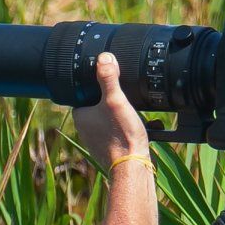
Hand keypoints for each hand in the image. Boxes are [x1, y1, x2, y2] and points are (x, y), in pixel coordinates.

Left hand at [72, 52, 149, 168]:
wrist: (132, 166)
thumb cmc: (121, 136)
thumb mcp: (116, 100)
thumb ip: (109, 78)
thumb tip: (104, 57)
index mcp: (80, 115)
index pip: (84, 93)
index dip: (98, 86)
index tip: (112, 83)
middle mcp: (86, 129)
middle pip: (101, 106)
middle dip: (117, 102)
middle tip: (129, 101)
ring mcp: (98, 141)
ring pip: (113, 120)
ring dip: (127, 116)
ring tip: (137, 116)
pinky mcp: (111, 149)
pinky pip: (122, 133)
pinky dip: (132, 129)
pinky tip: (145, 127)